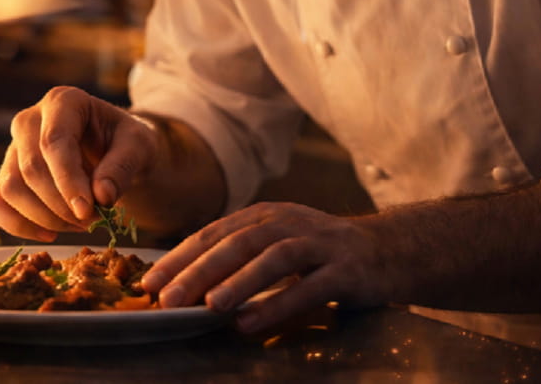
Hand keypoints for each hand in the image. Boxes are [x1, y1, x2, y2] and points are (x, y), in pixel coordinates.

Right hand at [0, 86, 159, 241]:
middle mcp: (29, 120)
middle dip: (61, 205)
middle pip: (31, 169)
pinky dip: (19, 226)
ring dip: (45, 218)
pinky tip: (50, 233)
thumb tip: (102, 196)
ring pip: (10, 189)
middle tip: (94, 220)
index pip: (54, 143)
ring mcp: (12, 148)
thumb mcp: (139, 147)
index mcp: (63, 101)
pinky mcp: (5, 175)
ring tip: (80, 224)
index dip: (68, 181)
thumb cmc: (125, 142)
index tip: (88, 211)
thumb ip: (123, 166)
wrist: (114, 150)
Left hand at [139, 202, 395, 333]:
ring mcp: (322, 244)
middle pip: (238, 242)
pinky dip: (278, 306)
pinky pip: (309, 288)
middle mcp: (292, 223)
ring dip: (238, 282)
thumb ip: (241, 259)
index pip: (215, 232)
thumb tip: (187, 289)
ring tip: (208, 306)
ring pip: (274, 258)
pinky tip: (251, 324)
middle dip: (199, 270)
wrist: (391, 251)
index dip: (181, 256)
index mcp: (268, 215)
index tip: (149, 282)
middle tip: (167, 299)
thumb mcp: (279, 245)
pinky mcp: (347, 270)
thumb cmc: (323, 255)